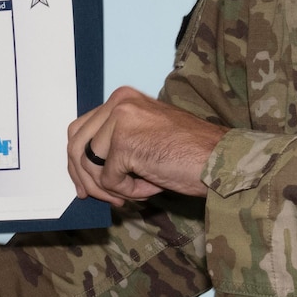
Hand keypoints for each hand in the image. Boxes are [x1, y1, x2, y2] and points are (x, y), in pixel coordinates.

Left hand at [67, 86, 224, 207]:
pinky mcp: (125, 143)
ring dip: (112, 187)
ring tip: (139, 190)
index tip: (85, 186)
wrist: (220, 159)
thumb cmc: (189, 153)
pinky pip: (110, 180)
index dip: (78, 161)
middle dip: (85, 178)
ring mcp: (120, 121)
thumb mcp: (146, 136)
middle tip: (104, 198)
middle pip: (76, 145)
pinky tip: (152, 185)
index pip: (80, 129)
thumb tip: (83, 171)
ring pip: (90, 166)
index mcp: (123, 98)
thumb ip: (114, 143)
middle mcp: (118, 103)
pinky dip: (129, 191)